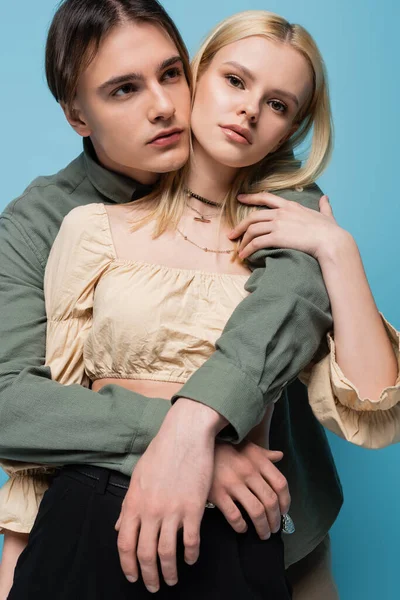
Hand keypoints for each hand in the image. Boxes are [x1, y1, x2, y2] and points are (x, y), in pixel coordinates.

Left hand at [115, 399, 224, 592]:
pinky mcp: (193, 508)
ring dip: (169, 572)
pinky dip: (191, 555)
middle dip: (148, 576)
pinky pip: (191, 541)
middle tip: (153, 586)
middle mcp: (150, 510)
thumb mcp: (138, 476)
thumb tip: (120, 527)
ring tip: (172, 580)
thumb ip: (129, 504)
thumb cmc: (161, 452)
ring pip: (167, 553)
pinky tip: (191, 559)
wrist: (185, 435)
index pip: (125, 544)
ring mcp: (172, 510)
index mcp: (134, 502)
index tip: (133, 576)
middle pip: (145, 554)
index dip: (128, 565)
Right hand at [208, 441, 289, 539]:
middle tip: (274, 529)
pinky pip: (235, 515)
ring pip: (256, 511)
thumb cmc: (225, 449)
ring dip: (263, 527)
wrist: (198, 449)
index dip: (285, 501)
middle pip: (270, 501)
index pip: (280, 484)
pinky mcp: (218, 494)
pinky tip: (242, 528)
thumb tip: (280, 455)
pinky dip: (241, 526)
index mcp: (258, 461)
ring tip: (263, 534)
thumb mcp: (247, 447)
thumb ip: (264, 454)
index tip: (284, 512)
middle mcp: (248, 472)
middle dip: (275, 519)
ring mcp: (233, 483)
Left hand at [229, 192, 343, 260]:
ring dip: (243, 241)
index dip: (251, 197)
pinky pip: (256, 242)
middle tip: (232, 234)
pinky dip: (248, 249)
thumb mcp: (326, 215)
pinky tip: (244, 256)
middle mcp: (281, 212)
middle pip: (253, 217)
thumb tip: (326, 199)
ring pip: (252, 230)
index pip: (266, 198)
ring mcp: (278, 224)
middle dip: (240, 226)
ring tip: (239, 250)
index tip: (240, 198)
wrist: (330, 241)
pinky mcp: (276, 237)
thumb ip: (324, 207)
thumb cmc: (330, 231)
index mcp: (290, 206)